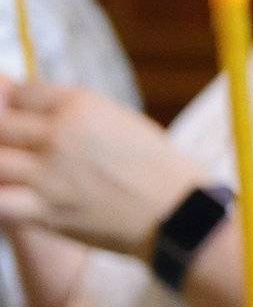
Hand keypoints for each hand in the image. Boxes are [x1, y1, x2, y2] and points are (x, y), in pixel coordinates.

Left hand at [0, 79, 203, 259]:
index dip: (14, 102)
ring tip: (17, 166)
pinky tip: (11, 192)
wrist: (180, 214)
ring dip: (1, 161)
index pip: (19, 93)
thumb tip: (22, 95)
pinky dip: (0, 193)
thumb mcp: (119, 120)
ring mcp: (49, 176)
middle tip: (19, 143)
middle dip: (3, 131)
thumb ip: (71, 109)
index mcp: (81, 106)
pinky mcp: (45, 212)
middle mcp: (60, 136)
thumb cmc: (155, 165)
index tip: (22, 115)